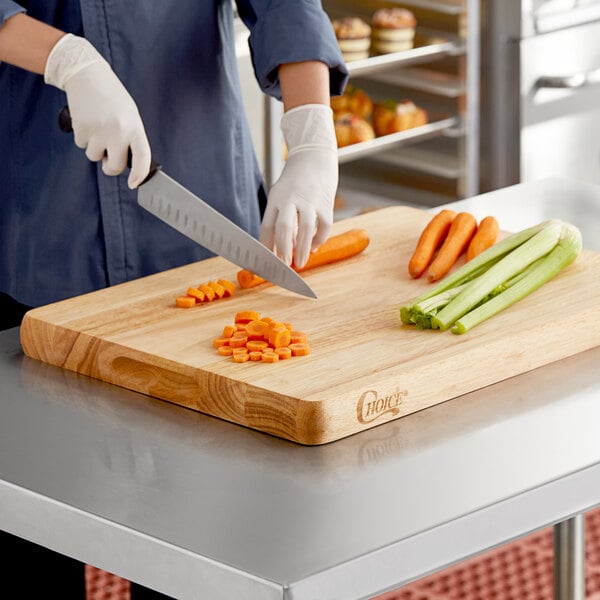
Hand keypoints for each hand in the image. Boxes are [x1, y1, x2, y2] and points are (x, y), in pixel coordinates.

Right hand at [44, 34, 150, 188]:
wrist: (87, 75)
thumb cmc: (112, 98)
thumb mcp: (130, 116)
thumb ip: (131, 138)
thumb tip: (127, 164)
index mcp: (135, 128)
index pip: (142, 158)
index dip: (139, 175)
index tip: (133, 184)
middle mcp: (119, 132)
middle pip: (115, 167)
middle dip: (110, 166)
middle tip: (109, 155)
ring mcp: (99, 131)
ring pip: (95, 157)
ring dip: (95, 148)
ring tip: (98, 127)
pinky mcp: (81, 128)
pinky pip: (81, 145)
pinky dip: (83, 137)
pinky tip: (87, 121)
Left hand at [260, 104, 337, 267]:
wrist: (315, 155)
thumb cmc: (296, 180)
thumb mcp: (282, 195)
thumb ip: (282, 219)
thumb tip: (285, 246)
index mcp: (276, 198)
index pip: (268, 226)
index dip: (267, 246)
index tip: (267, 262)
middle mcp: (291, 199)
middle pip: (284, 227)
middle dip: (283, 249)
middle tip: (284, 266)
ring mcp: (309, 200)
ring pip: (305, 228)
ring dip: (302, 248)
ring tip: (300, 263)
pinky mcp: (326, 202)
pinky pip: (324, 225)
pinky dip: (319, 239)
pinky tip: (314, 247)